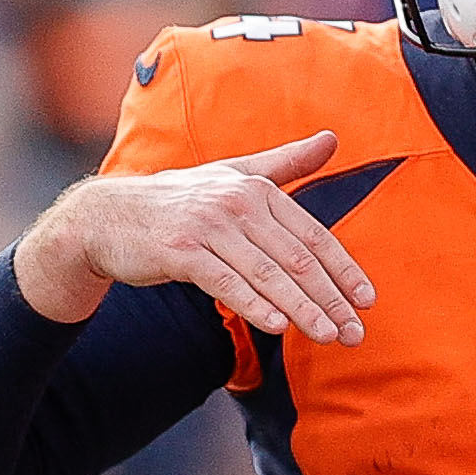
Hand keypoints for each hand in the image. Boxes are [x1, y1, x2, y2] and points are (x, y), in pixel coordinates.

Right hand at [19, 129, 373, 342]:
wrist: (109, 216)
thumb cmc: (179, 199)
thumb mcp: (233, 175)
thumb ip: (285, 163)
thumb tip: (332, 138)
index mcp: (256, 188)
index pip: (312, 236)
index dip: (343, 270)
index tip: (366, 301)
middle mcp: (236, 202)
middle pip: (296, 259)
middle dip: (331, 299)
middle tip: (355, 333)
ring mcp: (208, 227)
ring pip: (267, 275)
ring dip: (302, 310)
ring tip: (327, 336)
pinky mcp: (181, 252)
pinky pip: (226, 283)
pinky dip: (254, 305)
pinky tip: (278, 326)